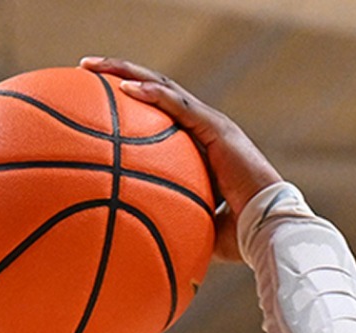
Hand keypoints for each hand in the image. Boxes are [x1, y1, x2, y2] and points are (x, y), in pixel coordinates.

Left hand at [80, 57, 280, 262]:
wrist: (269, 230)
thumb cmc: (238, 238)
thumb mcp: (195, 229)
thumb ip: (172, 225)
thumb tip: (139, 244)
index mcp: (200, 144)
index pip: (160, 113)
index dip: (131, 100)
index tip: (96, 97)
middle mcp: (205, 127)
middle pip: (156, 90)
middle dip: (119, 75)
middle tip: (86, 69)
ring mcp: (212, 124)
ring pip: (163, 87)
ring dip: (126, 73)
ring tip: (92, 66)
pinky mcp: (218, 129)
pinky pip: (179, 106)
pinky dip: (153, 94)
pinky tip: (124, 87)